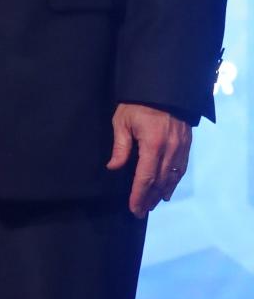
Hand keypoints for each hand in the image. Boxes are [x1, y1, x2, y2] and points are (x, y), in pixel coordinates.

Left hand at [106, 102, 191, 217]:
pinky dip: (174, 181)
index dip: (139, 195)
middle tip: (140, 211)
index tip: (134, 208)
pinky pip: (181, 168)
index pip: (145, 178)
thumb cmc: (137, 103)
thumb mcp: (123, 121)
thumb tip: (113, 167)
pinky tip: (168, 189)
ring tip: (152, 204)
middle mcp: (170, 150)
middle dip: (149, 198)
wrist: (163, 87)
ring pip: (172, 177)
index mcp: (153, 145)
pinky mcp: (186, 144)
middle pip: (160, 181)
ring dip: (162, 192)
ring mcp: (180, 148)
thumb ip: (120, 147)